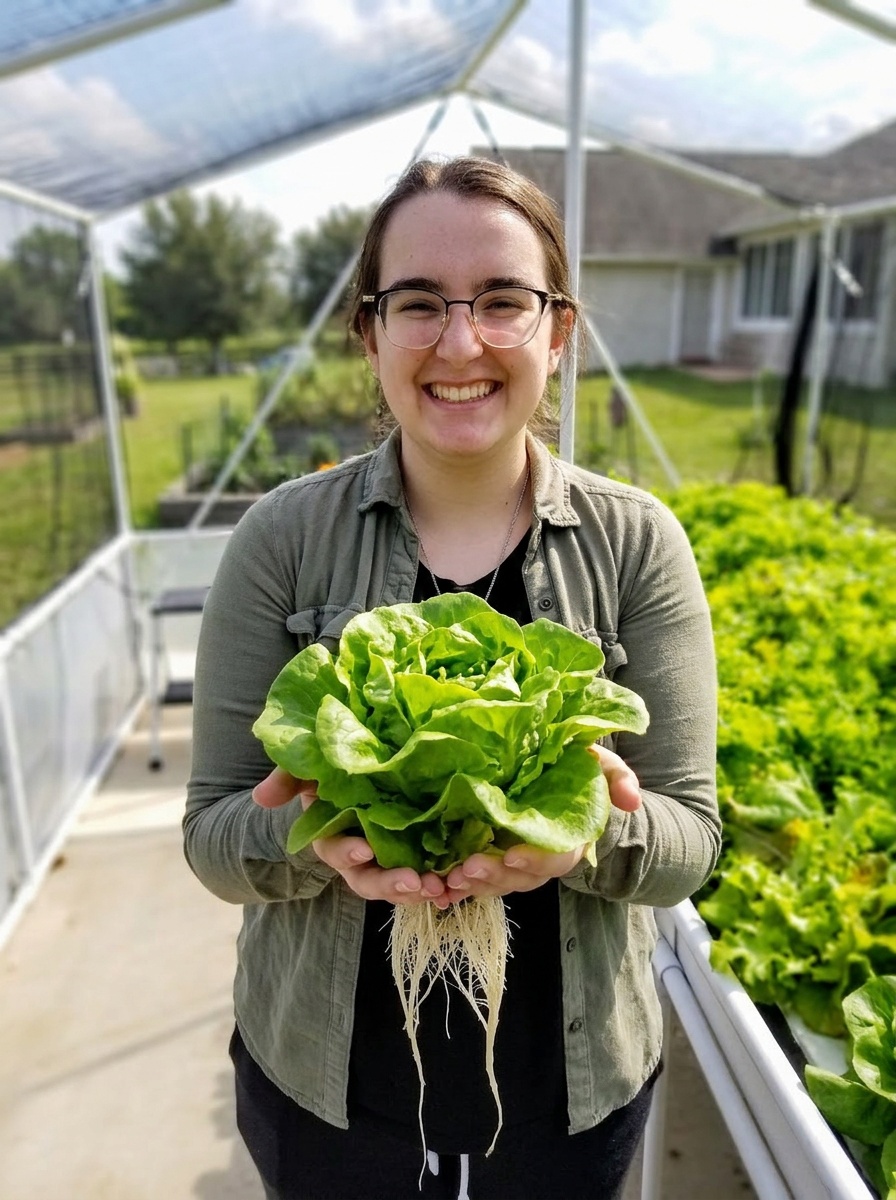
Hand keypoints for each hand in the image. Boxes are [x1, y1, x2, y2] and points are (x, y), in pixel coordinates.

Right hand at [251, 767, 446, 905]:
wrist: (361, 763)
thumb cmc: (331, 766)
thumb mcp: (307, 766)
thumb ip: (288, 777)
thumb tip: (262, 797)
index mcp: (332, 834)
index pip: (334, 849)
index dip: (346, 853)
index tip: (363, 849)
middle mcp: (360, 852)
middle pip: (369, 878)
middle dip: (389, 885)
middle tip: (413, 884)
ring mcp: (390, 854)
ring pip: (400, 881)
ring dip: (418, 889)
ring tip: (438, 889)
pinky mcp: (418, 849)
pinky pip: (429, 871)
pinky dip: (441, 882)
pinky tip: (458, 885)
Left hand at [438, 743, 640, 907]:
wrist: (563, 785)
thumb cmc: (580, 774)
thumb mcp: (601, 766)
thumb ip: (618, 777)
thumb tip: (630, 800)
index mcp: (570, 838)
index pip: (557, 858)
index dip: (536, 860)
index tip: (511, 855)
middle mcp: (542, 857)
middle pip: (522, 877)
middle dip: (495, 877)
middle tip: (467, 868)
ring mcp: (517, 861)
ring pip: (498, 883)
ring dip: (473, 885)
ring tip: (447, 880)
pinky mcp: (494, 858)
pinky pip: (478, 880)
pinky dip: (458, 889)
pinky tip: (436, 890)